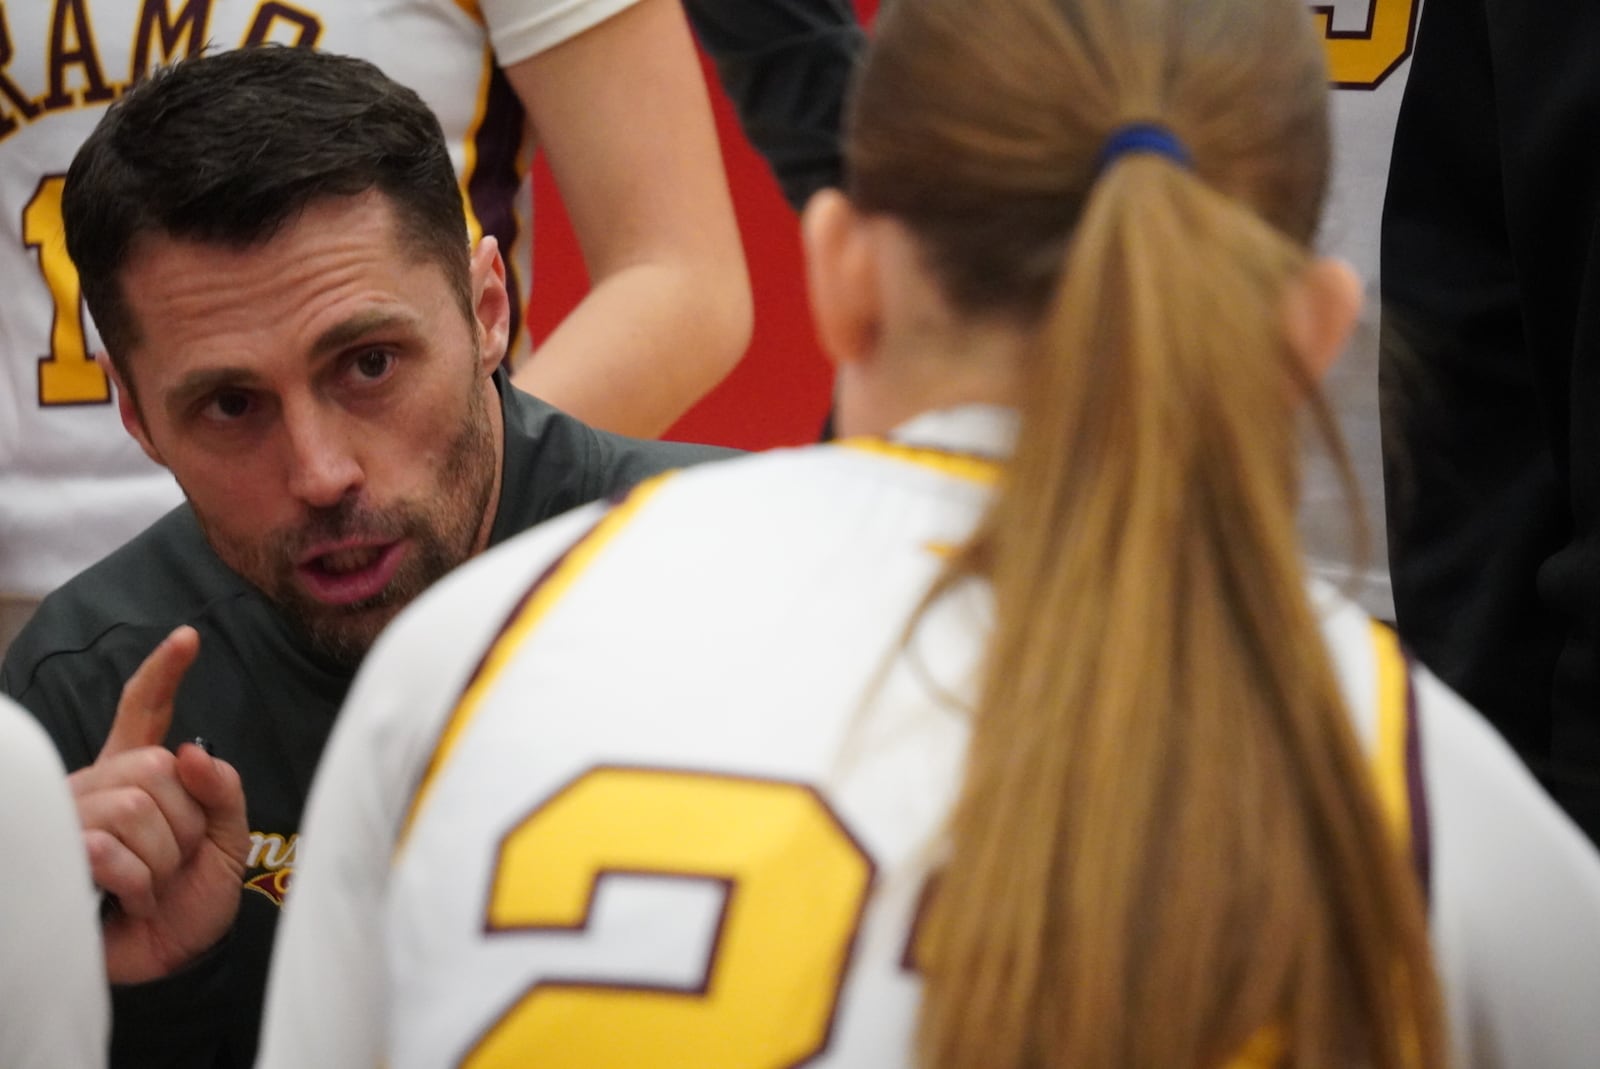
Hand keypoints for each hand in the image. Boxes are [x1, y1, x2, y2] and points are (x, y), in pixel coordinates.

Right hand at [68, 626, 249, 983]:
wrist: (173, 959)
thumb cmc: (191, 898)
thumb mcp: (226, 840)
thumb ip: (221, 791)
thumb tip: (193, 751)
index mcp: (141, 773)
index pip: (147, 712)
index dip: (163, 673)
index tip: (188, 638)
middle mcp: (101, 785)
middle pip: (156, 767)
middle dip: (184, 821)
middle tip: (176, 861)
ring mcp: (73, 818)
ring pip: (135, 806)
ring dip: (162, 857)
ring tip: (153, 884)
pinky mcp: (57, 854)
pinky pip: (109, 849)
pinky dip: (138, 882)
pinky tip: (129, 900)